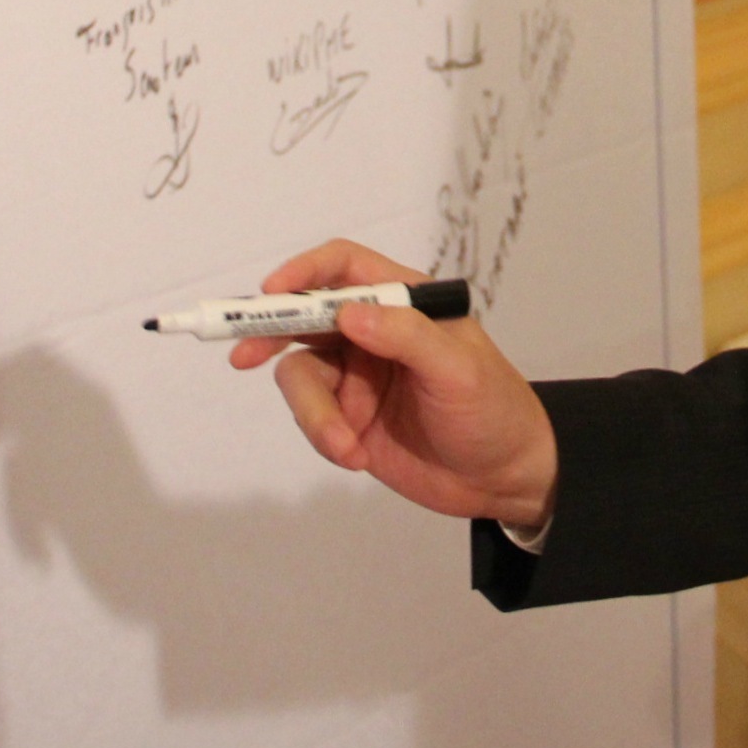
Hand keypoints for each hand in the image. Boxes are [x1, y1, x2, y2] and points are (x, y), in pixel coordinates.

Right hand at [234, 240, 559, 530]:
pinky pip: (313, 418)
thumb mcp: (458, 369)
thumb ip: (405, 337)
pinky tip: (357, 457)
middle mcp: (373, 333)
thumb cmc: (494, 410)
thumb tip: (347, 314)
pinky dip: (325, 438)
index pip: (343, 267)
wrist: (504, 479)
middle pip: (304, 318)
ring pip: (302, 378)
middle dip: (271, 335)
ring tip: (345, 446)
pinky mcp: (348, 419)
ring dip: (314, 414)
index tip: (272, 291)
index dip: (304, 271)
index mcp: (404, 303)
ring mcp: (357, 377)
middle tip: (243, 356)